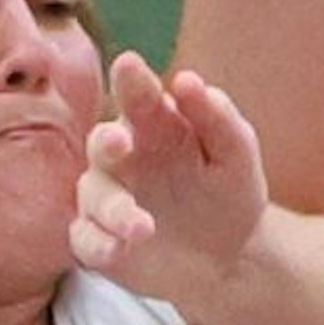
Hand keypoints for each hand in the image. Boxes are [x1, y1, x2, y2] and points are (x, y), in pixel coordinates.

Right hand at [70, 50, 269, 295]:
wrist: (230, 259)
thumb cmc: (229, 195)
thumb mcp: (236, 157)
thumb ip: (218, 119)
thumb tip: (187, 80)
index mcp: (155, 125)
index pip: (138, 95)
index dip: (132, 81)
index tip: (129, 65)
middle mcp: (123, 157)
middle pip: (103, 142)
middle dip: (107, 141)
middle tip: (120, 141)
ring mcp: (107, 199)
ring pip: (96, 196)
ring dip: (115, 209)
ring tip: (144, 228)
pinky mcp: (99, 241)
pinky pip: (87, 240)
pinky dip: (100, 244)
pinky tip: (119, 250)